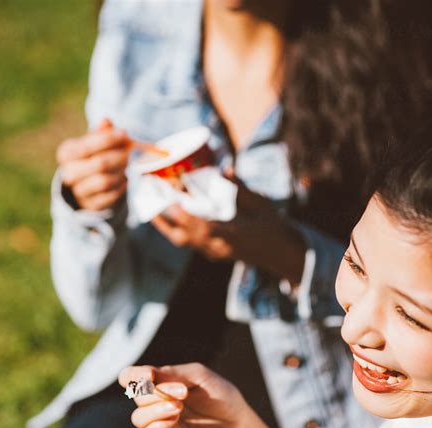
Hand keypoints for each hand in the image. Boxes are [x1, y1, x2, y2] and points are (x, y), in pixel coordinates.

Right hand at [57, 118, 128, 210]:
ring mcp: (79, 191)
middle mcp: (68, 173)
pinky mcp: (92, 205)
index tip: (125, 135)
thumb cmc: (90, 157)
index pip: (88, 145)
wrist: (84, 185)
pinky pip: (111, 196)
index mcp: (66, 153)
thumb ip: (100, 132)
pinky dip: (121, 187)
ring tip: (125, 165)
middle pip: (99, 164)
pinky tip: (124, 179)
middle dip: (119, 156)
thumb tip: (107, 121)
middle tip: (128, 152)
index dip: (109, 139)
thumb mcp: (92, 142)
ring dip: (121, 172)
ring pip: (106, 181)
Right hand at [118, 362, 284, 427]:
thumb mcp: (200, 376)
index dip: (133, 375)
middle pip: (136, 396)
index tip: (149, 374)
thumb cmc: (221, 396)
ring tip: (179, 406)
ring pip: (138, 418)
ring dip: (155, 409)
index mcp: (160, 384)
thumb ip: (173, 373)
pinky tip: (173, 419)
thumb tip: (147, 376)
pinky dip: (156, 426)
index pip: (130, 378)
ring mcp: (161, 424)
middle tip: (183, 391)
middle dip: (156, 391)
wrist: (240, 423)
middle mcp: (156, 404)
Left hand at [151, 174, 305, 283]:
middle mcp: (219, 247)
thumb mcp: (261, 204)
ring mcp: (215, 252)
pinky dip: (174, 228)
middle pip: (185, 234)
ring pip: (183, 240)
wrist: (281, 254)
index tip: (172, 194)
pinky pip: (188, 241)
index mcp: (233, 235)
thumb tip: (225, 169)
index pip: (204, 226)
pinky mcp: (213, 253)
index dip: (186, 212)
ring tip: (150, 206)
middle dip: (166, 214)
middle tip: (153, 192)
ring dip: (165, 224)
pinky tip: (166, 216)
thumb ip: (241, 189)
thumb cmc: (273, 227)